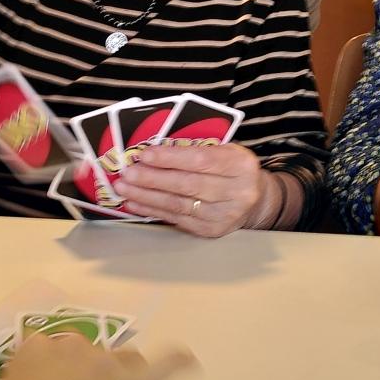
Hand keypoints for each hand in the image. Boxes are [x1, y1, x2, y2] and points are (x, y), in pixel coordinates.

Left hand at [114, 143, 272, 236]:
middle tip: (128, 172)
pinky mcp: (212, 230)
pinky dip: (153, 210)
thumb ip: (196, 150)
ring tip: (124, 188)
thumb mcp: (224, 151)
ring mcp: (225, 215)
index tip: (145, 154)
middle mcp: (237, 192)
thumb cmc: (232, 169)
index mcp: (241, 165)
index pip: (202, 161)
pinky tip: (136, 202)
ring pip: (179, 204)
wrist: (255, 200)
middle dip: (153, 178)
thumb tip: (153, 152)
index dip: (171, 158)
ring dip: (147, 196)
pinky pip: (177, 219)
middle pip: (188, 185)